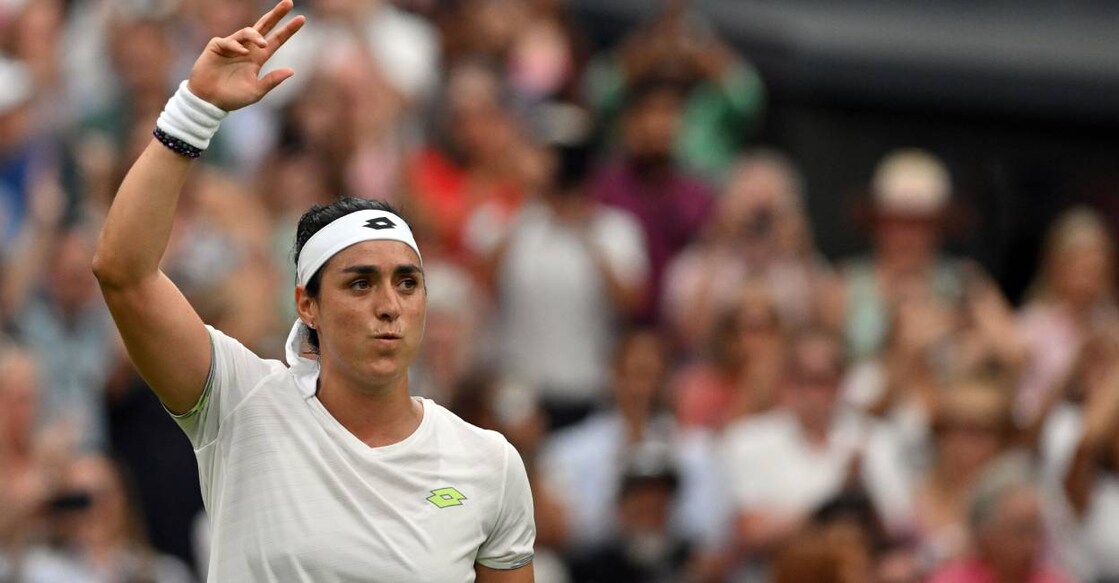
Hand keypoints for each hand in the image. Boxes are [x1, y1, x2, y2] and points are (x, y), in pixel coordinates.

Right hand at [186, 0, 304, 110]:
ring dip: (257, 36)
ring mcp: (232, 46)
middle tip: (289, 2)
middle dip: (276, 14)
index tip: (302, 19)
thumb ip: (272, 81)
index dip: (288, 30)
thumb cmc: (232, 98)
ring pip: (248, 31)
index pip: (276, 40)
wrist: (209, 101)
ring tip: (263, 44)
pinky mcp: (217, 46)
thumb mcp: (256, 91)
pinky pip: (230, 41)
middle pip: (264, 26)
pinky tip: (243, 52)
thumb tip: (292, 71)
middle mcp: (247, 49)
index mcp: (258, 58)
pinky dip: (237, 45)